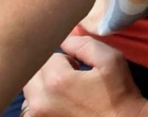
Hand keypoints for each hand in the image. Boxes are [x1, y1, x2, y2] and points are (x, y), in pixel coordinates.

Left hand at [22, 36, 146, 116]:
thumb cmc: (118, 93)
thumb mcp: (110, 60)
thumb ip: (85, 44)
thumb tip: (66, 38)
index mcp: (57, 81)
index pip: (50, 57)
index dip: (67, 59)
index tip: (79, 67)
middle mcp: (40, 101)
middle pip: (33, 74)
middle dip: (50, 71)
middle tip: (71, 78)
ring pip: (29, 92)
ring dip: (43, 88)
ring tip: (64, 92)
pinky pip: (30, 110)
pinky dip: (41, 104)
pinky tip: (60, 105)